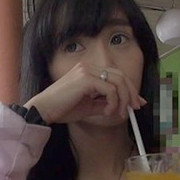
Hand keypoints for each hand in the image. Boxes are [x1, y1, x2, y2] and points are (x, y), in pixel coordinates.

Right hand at [24, 62, 146, 124]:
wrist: (44, 110)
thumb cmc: (62, 109)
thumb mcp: (89, 106)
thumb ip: (104, 104)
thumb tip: (121, 107)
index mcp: (89, 71)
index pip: (116, 74)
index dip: (129, 88)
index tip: (136, 102)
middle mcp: (89, 67)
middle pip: (120, 76)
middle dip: (131, 93)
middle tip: (134, 108)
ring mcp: (87, 71)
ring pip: (118, 81)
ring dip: (122, 100)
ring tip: (117, 113)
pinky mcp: (86, 79)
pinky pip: (110, 89)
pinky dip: (113, 102)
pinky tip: (107, 111)